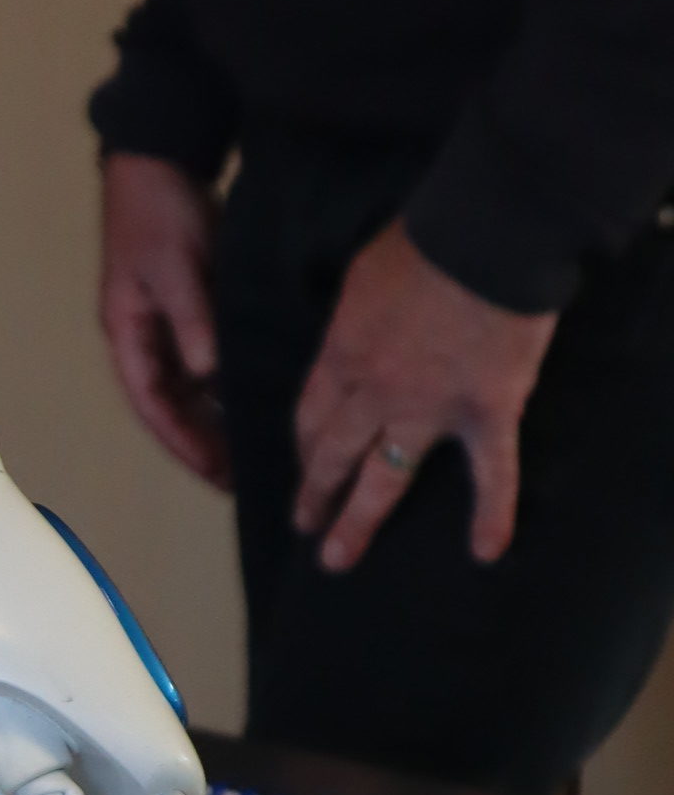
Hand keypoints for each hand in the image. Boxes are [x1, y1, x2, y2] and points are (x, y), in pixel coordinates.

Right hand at [99, 153, 229, 487]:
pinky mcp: (188, 303)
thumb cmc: (159, 211)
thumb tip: (208, 376)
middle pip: (168, 403)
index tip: (214, 474)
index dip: (181, 443)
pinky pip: (205, 357)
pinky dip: (225, 381)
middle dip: (200, 440)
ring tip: (251, 446)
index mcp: (127, 331)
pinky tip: (255, 395)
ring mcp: (164, 319)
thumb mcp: (176, 267)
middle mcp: (142, 334)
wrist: (160, 155)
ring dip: (214, 415)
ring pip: (187, 384)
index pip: (151, 404)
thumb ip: (193, 322)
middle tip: (241, 475)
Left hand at [292, 222, 556, 574]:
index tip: (302, 466)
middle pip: (332, 455)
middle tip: (304, 526)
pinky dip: (492, 513)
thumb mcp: (362, 278)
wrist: (488, 236)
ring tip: (337, 558)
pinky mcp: (486, 413)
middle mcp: (373, 393)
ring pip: (383, 479)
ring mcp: (428, 409)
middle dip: (314, 494)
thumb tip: (356, 337)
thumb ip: (355, 320)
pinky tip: (486, 552)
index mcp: (341, 355)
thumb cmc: (424, 242)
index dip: (304, 446)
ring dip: (357, 522)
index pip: (310, 415)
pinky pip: (490, 473)